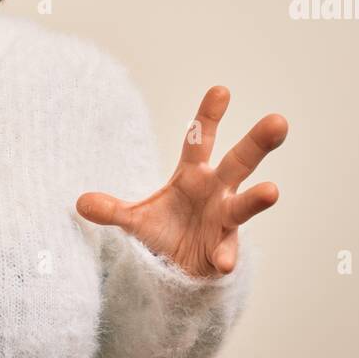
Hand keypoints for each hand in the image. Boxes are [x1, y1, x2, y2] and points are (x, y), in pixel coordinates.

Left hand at [76, 86, 286, 277]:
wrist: (179, 267)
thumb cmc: (166, 230)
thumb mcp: (135, 218)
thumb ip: (111, 209)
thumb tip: (79, 203)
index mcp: (193, 174)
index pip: (200, 140)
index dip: (209, 116)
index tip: (221, 90)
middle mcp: (216, 191)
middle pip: (239, 161)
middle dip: (257, 142)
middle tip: (278, 121)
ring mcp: (224, 219)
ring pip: (244, 204)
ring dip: (258, 198)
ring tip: (272, 191)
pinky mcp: (224, 248)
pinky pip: (227, 251)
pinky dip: (226, 257)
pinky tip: (223, 263)